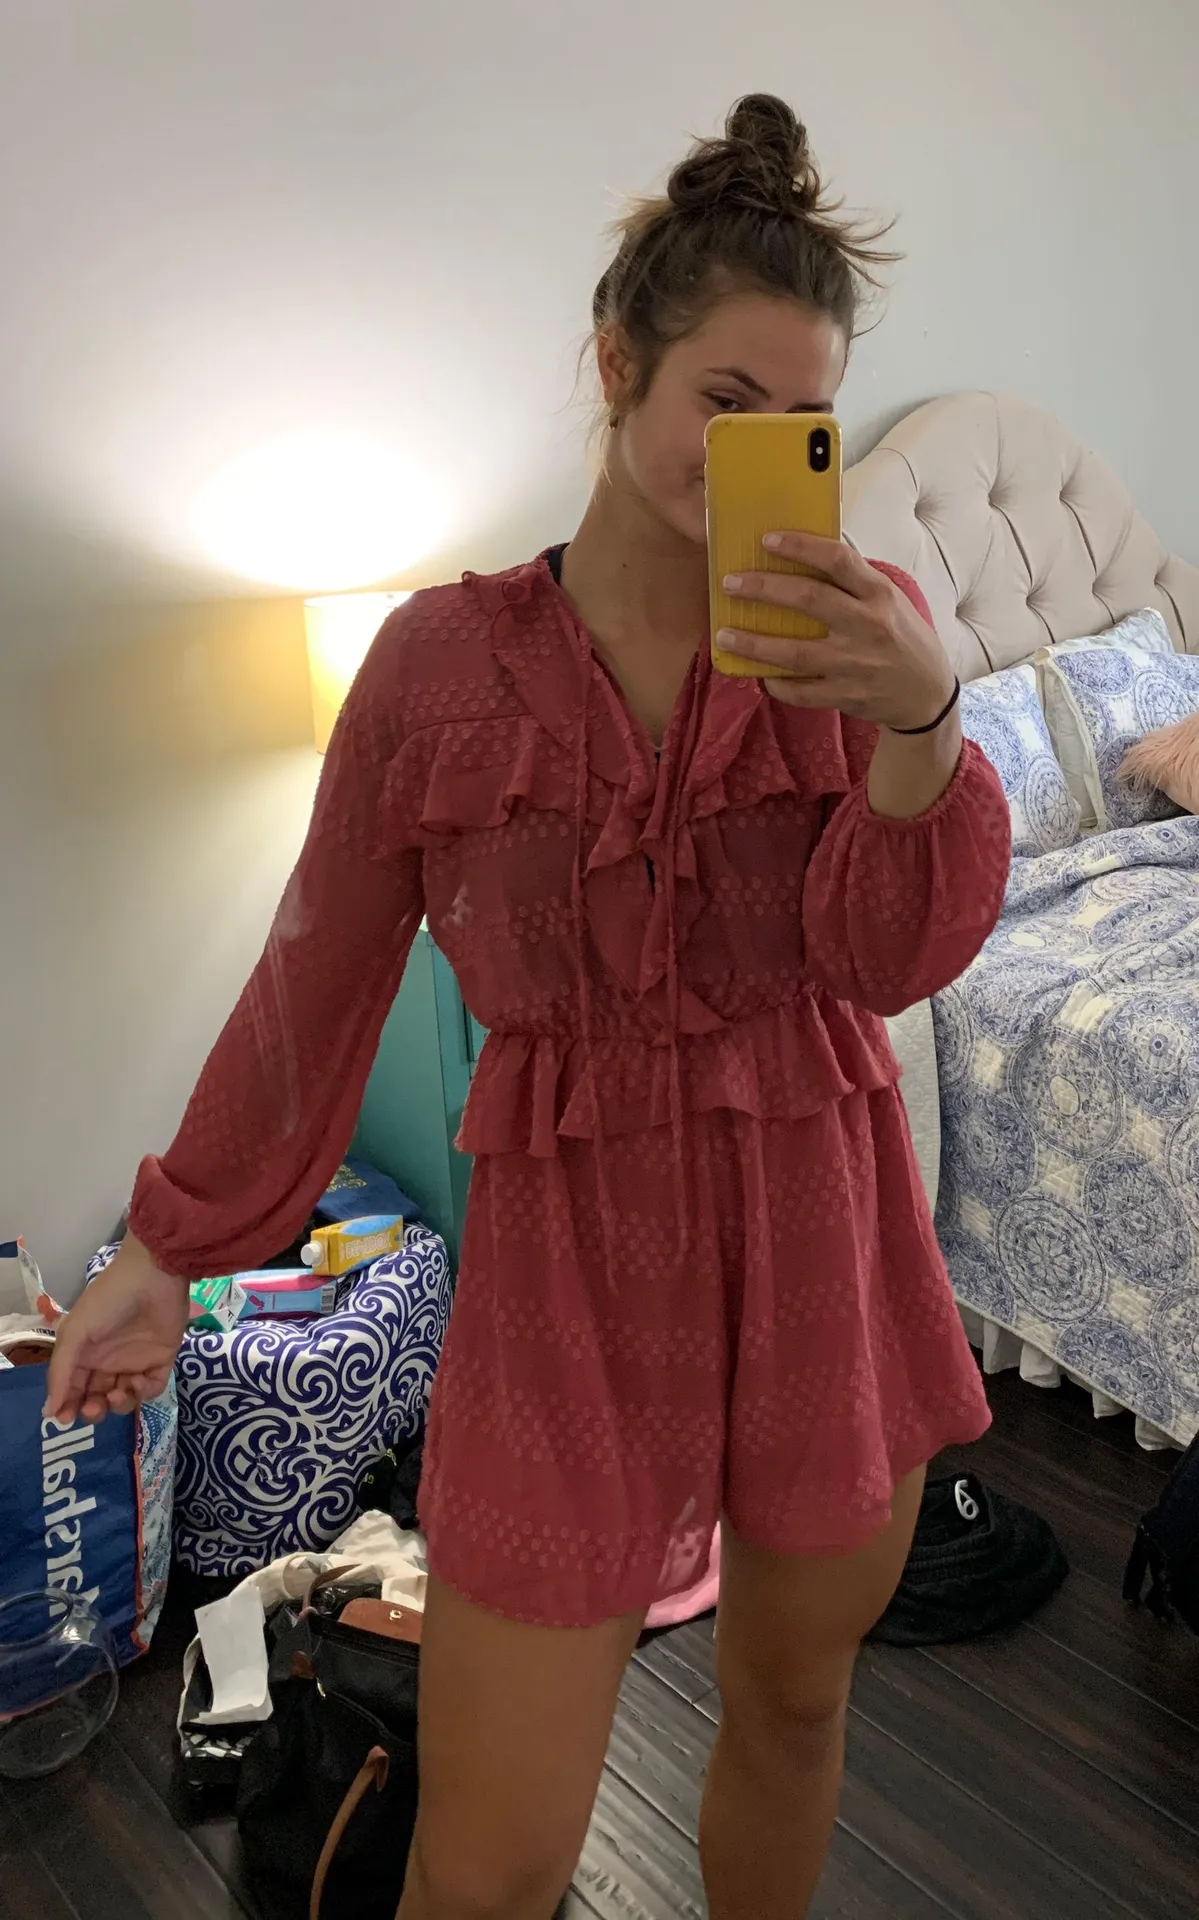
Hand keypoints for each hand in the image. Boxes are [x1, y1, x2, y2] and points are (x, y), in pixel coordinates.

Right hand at [43, 1234, 189, 1426]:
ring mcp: (135, 1361)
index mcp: (84, 1353)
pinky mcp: (161, 1359)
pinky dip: (143, 1392)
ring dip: (118, 1403)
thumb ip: (61, 1372)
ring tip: (116, 1392)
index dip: (69, 1405)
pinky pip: (152, 1387)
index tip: (65, 1418)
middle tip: (94, 1407)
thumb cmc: (108, 1302)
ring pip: (124, 1398)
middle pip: (98, 1398)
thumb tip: (49, 1412)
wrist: (153, 1277)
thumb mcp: (74, 1332)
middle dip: (94, 1409)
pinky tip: (137, 1382)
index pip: (73, 1388)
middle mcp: (108, 1360)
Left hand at [719, 532, 955, 731]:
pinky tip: (759, 674)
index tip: (767, 540)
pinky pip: (800, 692)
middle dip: (764, 589)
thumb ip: (854, 583)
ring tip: (724, 635)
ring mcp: (855, 664)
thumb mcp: (891, 601)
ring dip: (754, 644)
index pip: (838, 560)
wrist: (927, 695)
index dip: (800, 546)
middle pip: (809, 600)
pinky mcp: (846, 696)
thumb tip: (803, 558)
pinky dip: (776, 684)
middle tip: (730, 584)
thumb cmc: (904, 638)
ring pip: (794, 653)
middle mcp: (868, 626)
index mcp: (880, 595)